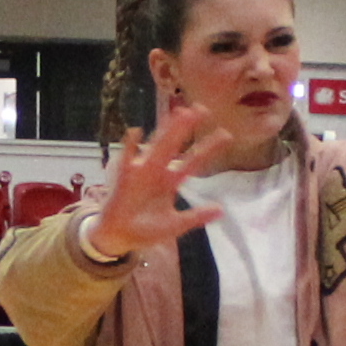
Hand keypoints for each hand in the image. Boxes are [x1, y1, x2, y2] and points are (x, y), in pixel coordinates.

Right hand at [78, 96, 239, 262]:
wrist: (119, 237)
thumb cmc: (146, 230)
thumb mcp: (175, 224)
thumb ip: (196, 217)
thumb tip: (221, 210)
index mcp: (171, 181)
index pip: (193, 161)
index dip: (208, 148)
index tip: (226, 134)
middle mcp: (158, 171)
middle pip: (175, 146)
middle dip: (186, 128)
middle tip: (201, 109)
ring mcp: (141, 172)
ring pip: (155, 146)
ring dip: (165, 131)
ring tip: (178, 114)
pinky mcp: (124, 178)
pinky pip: (126, 159)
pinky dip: (130, 146)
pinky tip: (136, 132)